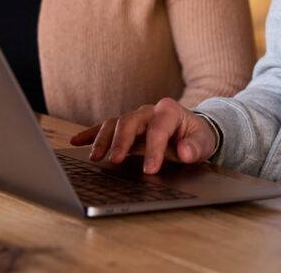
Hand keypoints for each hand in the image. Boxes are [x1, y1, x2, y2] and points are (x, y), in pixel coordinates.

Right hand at [69, 97, 217, 173]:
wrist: (191, 130)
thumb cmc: (196, 136)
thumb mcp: (203, 142)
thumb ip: (195, 147)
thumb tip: (185, 153)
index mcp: (169, 111)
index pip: (158, 129)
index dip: (153, 150)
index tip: (150, 170)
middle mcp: (149, 111)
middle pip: (129, 121)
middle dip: (121, 141)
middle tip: (115, 161)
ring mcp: (135, 117)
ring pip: (114, 123)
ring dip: (102, 140)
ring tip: (95, 158)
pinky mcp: (125, 126)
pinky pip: (105, 127)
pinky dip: (90, 133)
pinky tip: (76, 141)